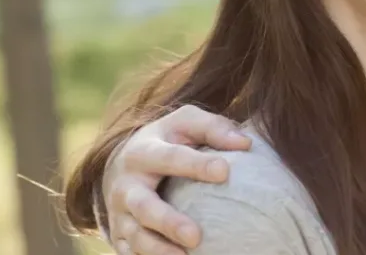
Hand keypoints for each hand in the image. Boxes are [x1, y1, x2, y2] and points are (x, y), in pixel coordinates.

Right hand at [104, 105, 251, 254]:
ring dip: (158, 250)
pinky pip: (130, 253)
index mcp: (143, 152)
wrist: (121, 162)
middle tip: (196, 236)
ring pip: (135, 236)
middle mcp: (126, 185)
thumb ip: (213, 128)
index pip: (170, 158)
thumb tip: (245, 144)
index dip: (197, 164)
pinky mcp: (119, 236)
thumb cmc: (167, 139)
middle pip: (144, 207)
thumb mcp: (185, 123)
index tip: (225, 171)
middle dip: (169, 222)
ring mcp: (120, 214)